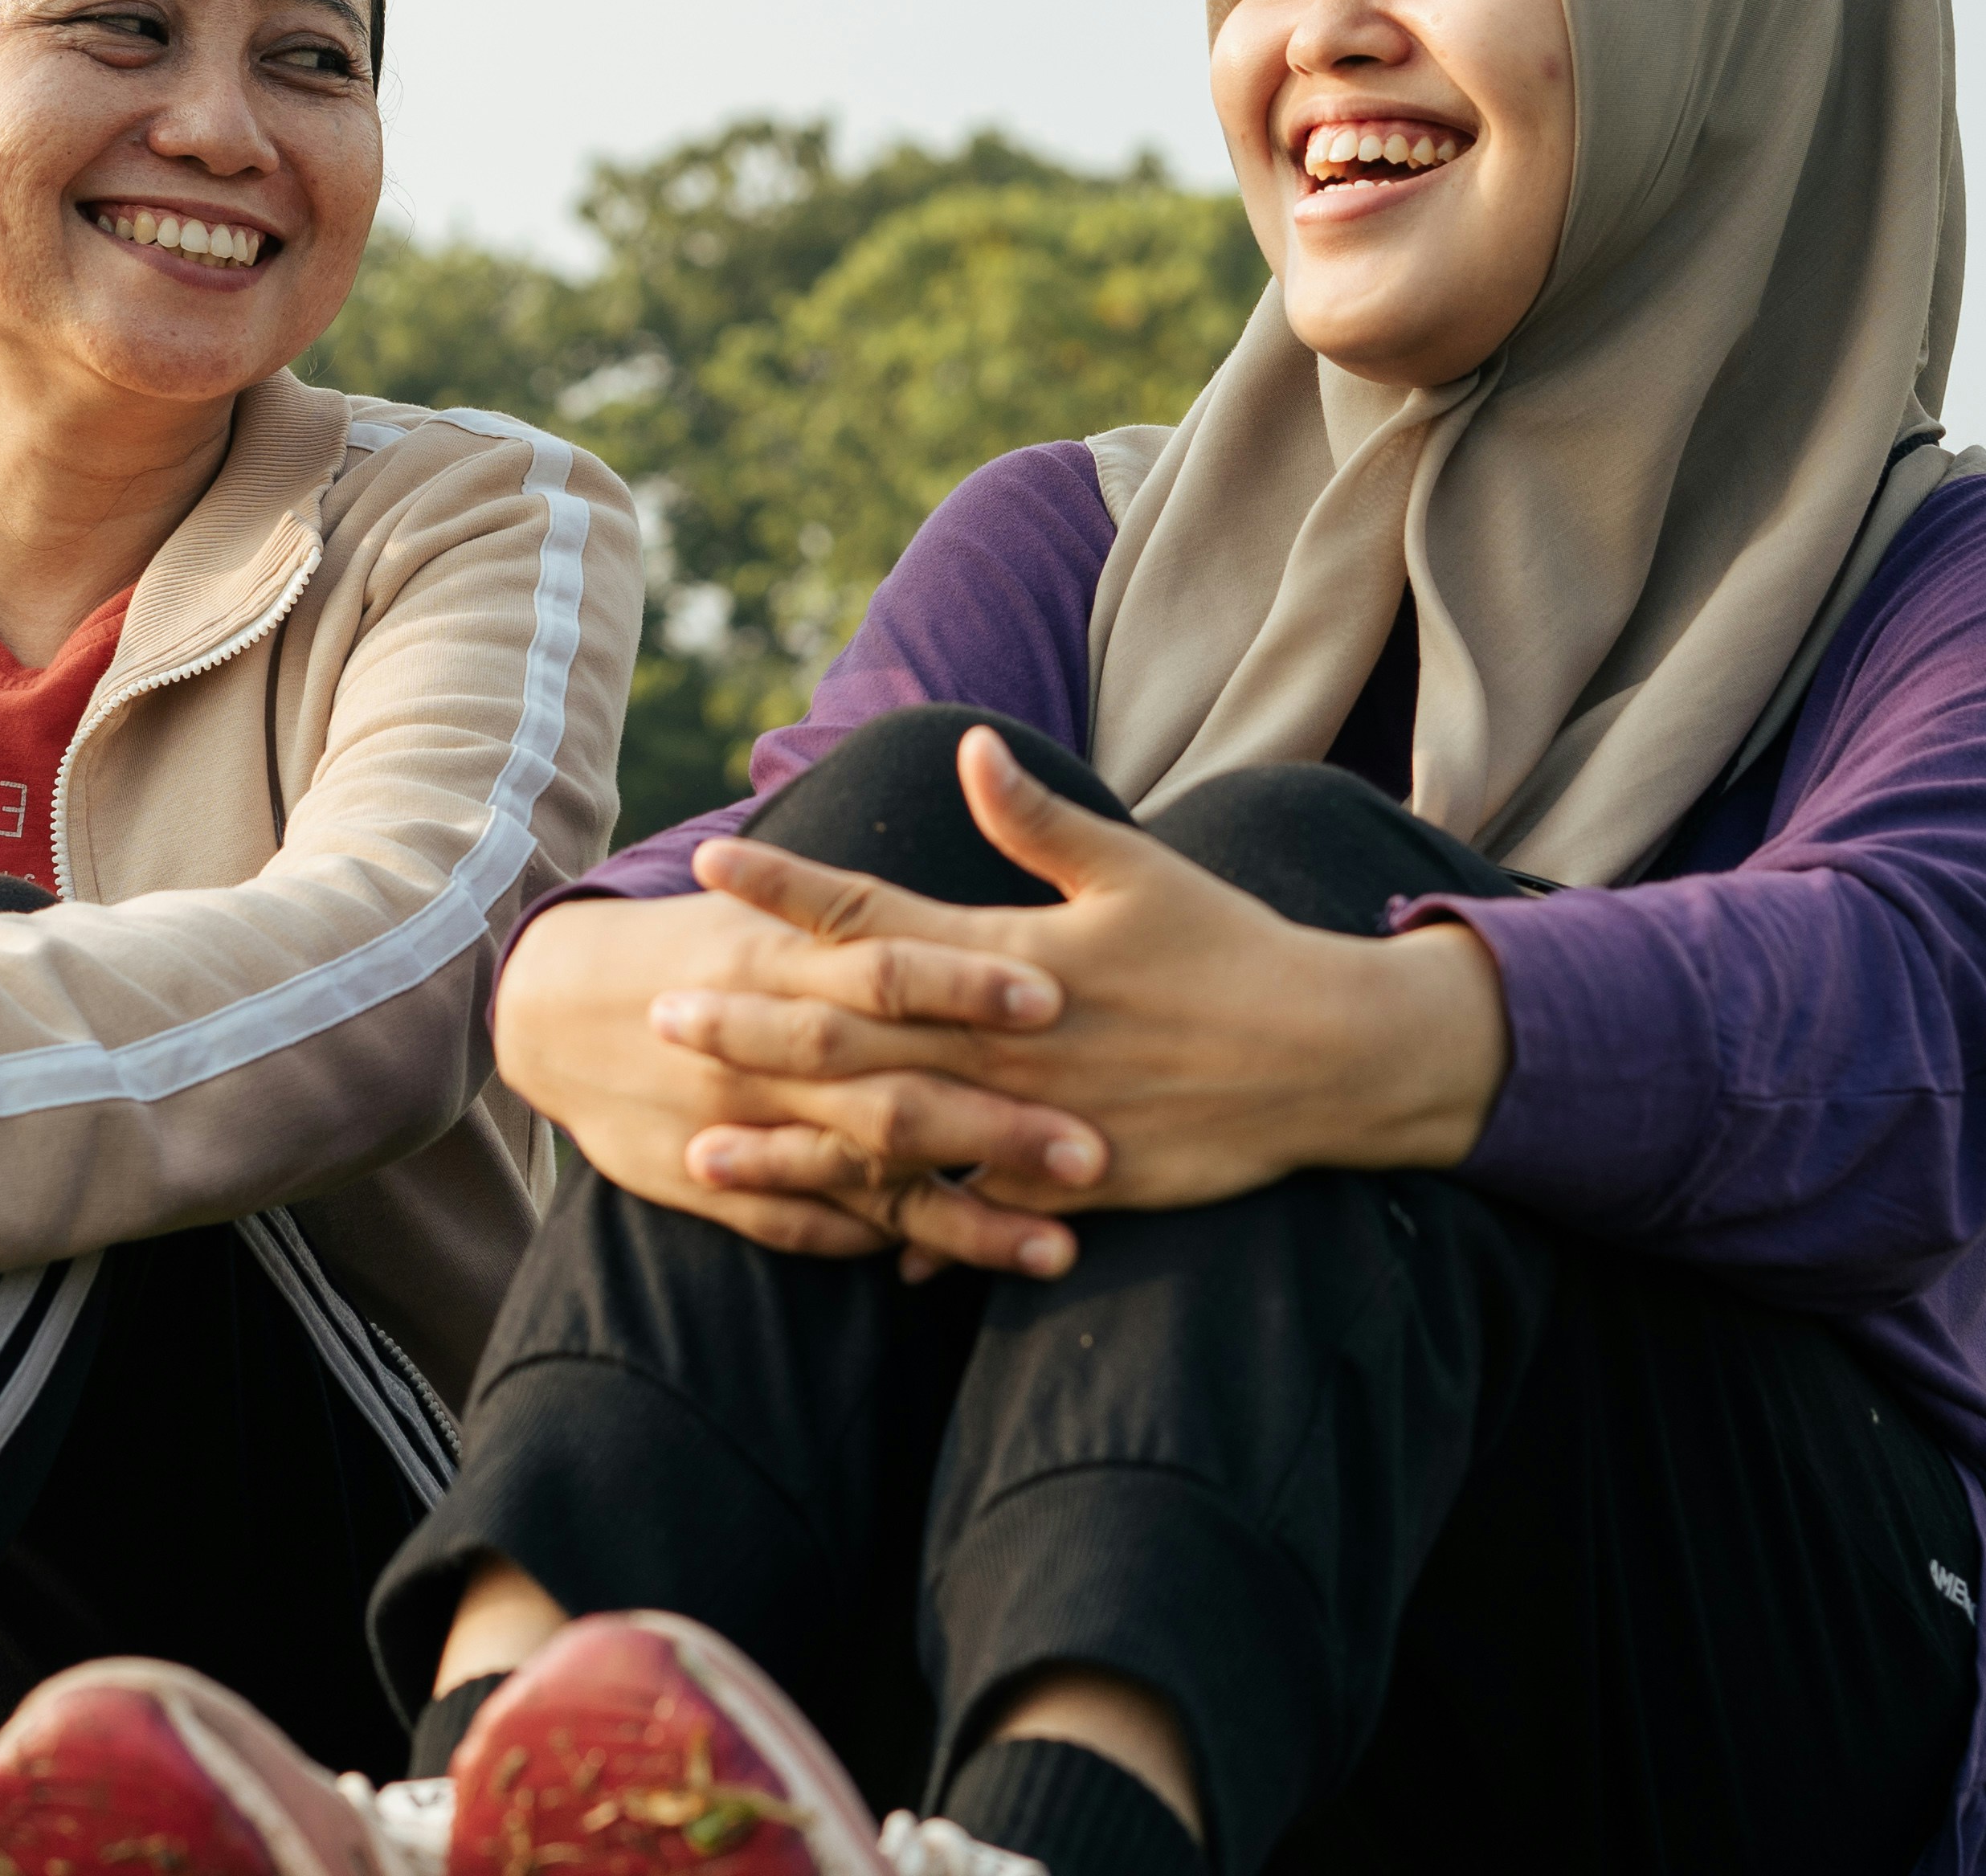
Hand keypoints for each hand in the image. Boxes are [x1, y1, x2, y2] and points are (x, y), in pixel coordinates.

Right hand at [493, 867, 1100, 1275]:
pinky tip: (959, 1269)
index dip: (967, 980)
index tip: (1054, 994)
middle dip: (993, 1126)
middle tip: (1093, 1149)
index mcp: (780, 962)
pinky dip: (882, 1247)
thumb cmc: (686, 945)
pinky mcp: (719, 1189)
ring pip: (871, 1181)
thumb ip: (855, 900)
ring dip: (966, 1218)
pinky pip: (812, 1228)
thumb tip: (960, 799)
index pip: (887, 967)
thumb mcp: (753, 906)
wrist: (548, 1011)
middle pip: (895, 1091)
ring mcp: (745, 1129)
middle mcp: (768, 1051)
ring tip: (1060, 1247)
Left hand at [656, 727, 1509, 1250]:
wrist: (1326, 1060)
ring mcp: (1030, 1121)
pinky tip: (821, 1239)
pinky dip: (892, 1226)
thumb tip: (965, 747)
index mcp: (1015, 953)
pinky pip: (961, 1214)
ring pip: (885, 1138)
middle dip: (750, 1021)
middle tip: (659, 1013)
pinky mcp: (1062, 1184)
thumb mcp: (1137, 871)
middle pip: (854, 1030)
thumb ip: (1040, 819)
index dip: (790, 888)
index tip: (712, 863)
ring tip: (700, 1149)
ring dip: (789, 1143)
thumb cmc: (1229, 950)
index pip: (878, 915)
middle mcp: (1008, 1040)